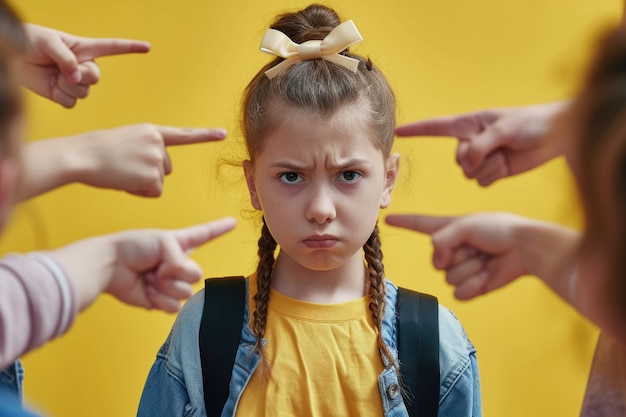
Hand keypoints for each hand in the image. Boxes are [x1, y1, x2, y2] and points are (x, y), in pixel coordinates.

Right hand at [19, 124, 227, 199]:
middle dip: (149, 173)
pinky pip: (154, 192)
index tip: (223, 133)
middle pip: (166, 168)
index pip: (183, 134)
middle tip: (124, 167)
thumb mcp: (125, 140)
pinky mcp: (152, 176)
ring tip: (121, 172)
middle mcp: (158, 143)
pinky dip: (140, 192)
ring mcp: (157, 159)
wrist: (81, 155)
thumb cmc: (96, 150)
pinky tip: (124, 181)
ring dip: (143, 183)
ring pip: (159, 182)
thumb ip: (146, 148)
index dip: (205, 135)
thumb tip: (156, 170)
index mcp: (151, 131)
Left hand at [21, 24, 149, 107]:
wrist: (11, 58)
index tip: (147, 47)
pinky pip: (71, 102)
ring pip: (83, 92)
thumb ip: (66, 58)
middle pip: (95, 77)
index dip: (130, 47)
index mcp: (84, 49)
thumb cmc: (30, 41)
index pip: (112, 48)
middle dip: (81, 75)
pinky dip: (61, 97)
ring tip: (54, 76)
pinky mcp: (62, 95)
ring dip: (68, 86)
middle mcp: (82, 67)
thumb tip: (76, 77)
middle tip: (64, 69)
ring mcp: (73, 82)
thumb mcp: (49, 42)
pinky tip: (53, 87)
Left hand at [52, 217, 236, 312]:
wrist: (110, 265)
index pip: (205, 234)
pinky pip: (173, 307)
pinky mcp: (160, 301)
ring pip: (186, 292)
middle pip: (196, 273)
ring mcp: (170, 283)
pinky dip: (159, 299)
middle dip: (177, 271)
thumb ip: (181, 259)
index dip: (219, 228)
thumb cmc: (132, 246)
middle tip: (157, 266)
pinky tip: (146, 289)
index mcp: (180, 244)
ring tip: (149, 276)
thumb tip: (180, 278)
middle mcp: (178, 264)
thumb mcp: (164, 241)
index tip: (233, 222)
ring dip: (166, 286)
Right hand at [386, 213, 527, 298]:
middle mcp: (453, 249)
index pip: (419, 224)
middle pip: (436, 260)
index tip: (387, 219)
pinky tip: (488, 274)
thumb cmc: (499, 230)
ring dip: (470, 269)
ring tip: (487, 259)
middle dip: (456, 255)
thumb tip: (436, 258)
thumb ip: (442, 237)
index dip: (404, 222)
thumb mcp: (466, 224)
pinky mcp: (473, 286)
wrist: (525, 248)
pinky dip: (475, 284)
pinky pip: (460, 293)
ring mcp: (462, 268)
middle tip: (478, 247)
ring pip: (449, 278)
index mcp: (449, 229)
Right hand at [395, 101, 567, 185]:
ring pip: (469, 174)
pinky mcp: (493, 171)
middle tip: (496, 150)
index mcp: (469, 124)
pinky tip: (507, 166)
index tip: (398, 131)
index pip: (436, 127)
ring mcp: (482, 157)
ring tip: (505, 155)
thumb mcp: (503, 129)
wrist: (555, 136)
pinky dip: (494, 176)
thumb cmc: (530, 123)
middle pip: (458, 160)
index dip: (416, 130)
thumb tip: (467, 164)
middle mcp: (472, 141)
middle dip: (475, 159)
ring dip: (488, 168)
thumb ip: (480, 146)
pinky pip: (481, 182)